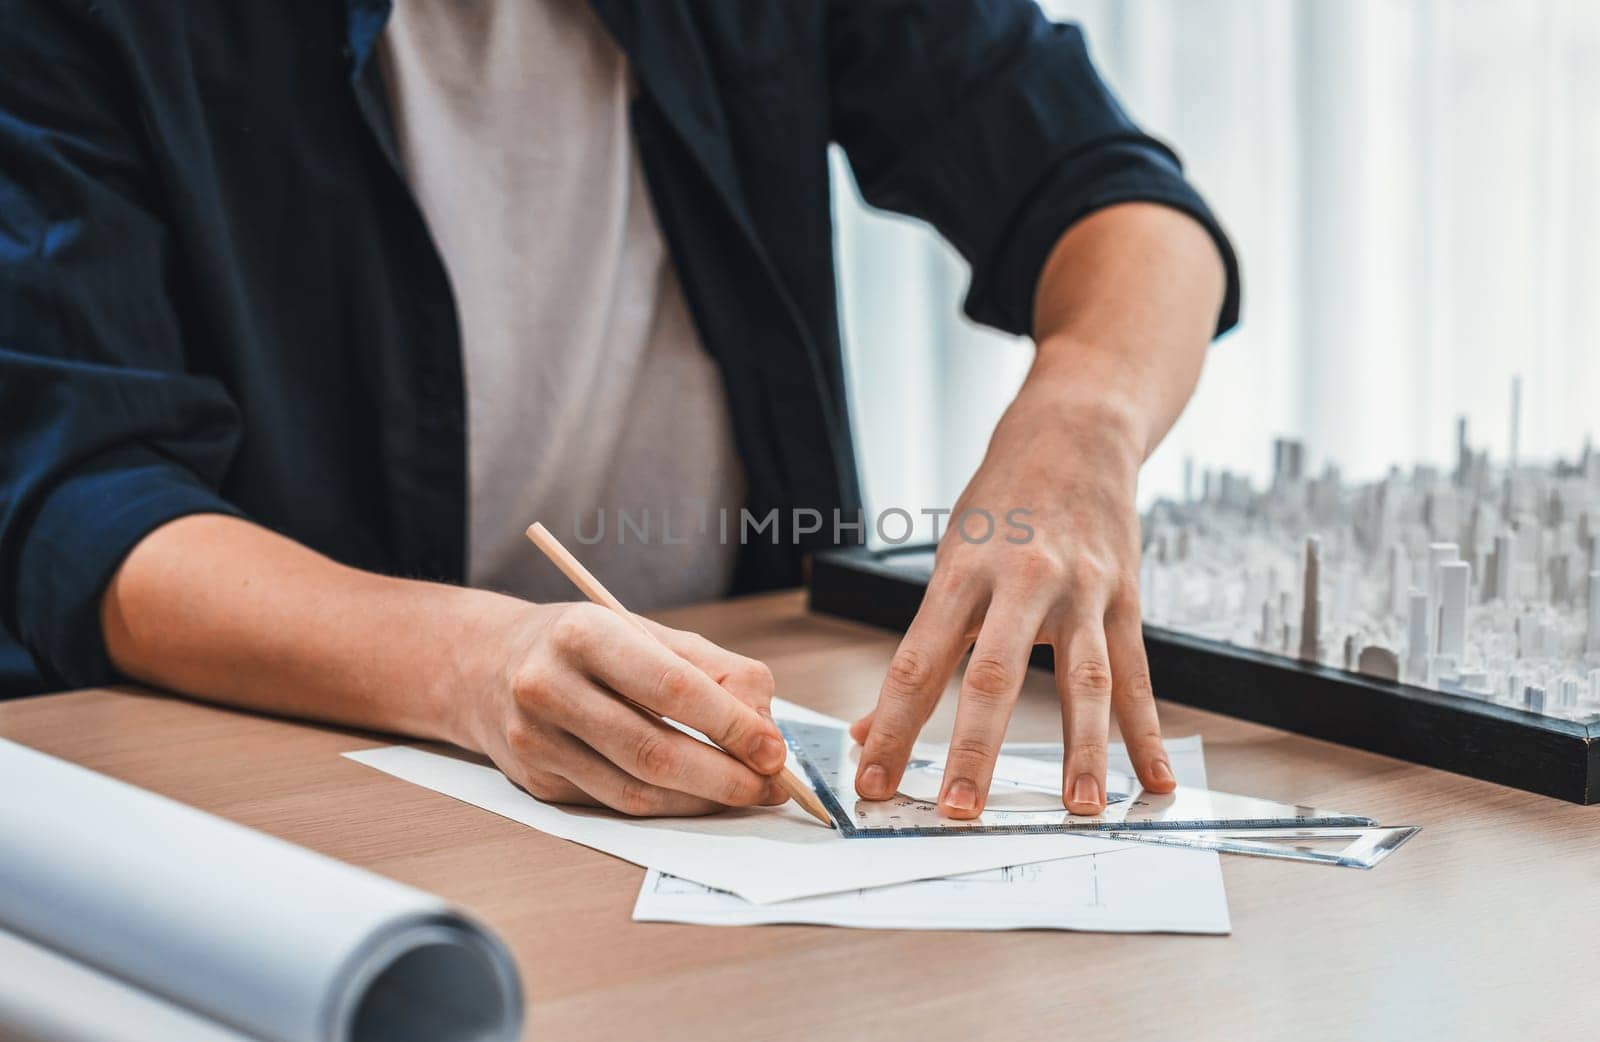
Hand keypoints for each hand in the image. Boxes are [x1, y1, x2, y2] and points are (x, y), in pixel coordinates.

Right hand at [463, 602, 790, 815]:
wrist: (486, 664)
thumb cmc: (583, 645)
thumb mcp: (646, 631)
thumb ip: (715, 670)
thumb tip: (765, 726)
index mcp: (583, 633)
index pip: (672, 688)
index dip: (731, 725)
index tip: (774, 750)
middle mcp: (549, 687)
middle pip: (654, 750)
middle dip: (726, 776)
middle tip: (772, 785)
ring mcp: (536, 741)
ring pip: (635, 790)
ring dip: (702, 799)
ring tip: (746, 793)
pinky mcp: (535, 782)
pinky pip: (616, 804)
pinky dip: (668, 805)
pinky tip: (698, 796)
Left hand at [851, 381, 1176, 817]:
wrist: (1078, 429)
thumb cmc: (1003, 500)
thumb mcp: (950, 558)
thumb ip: (923, 647)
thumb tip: (873, 727)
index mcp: (963, 571)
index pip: (919, 661)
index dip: (894, 727)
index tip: (872, 781)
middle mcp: (1023, 580)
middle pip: (995, 675)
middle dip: (976, 750)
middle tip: (960, 811)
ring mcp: (1083, 590)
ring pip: (1083, 680)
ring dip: (1082, 751)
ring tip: (1077, 809)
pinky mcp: (1127, 598)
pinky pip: (1136, 675)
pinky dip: (1146, 734)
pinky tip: (1154, 781)